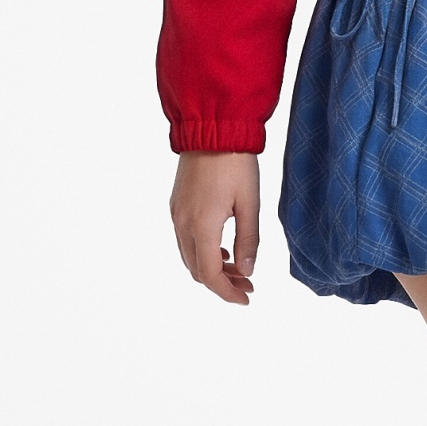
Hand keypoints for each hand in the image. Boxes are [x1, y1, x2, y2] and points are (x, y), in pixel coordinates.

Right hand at [169, 151, 260, 303]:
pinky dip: (202, 251)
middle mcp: (182, 223)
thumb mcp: (250, 202)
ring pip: (189, 256)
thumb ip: (249, 239)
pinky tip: (222, 247)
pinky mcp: (176, 203)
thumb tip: (247, 271)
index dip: (227, 292)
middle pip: (196, 270)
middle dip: (221, 282)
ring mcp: (176, 213)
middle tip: (248, 283)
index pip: (209, 275)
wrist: (212, 127)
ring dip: (211, 268)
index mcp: (201, 226)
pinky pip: (184, 239)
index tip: (247, 298)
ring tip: (238, 268)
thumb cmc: (236, 162)